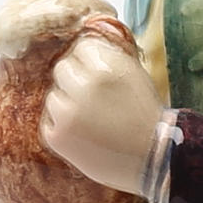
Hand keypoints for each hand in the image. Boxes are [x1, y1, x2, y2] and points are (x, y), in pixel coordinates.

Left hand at [40, 33, 165, 195]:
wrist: (153, 159)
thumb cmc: (146, 116)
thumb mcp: (136, 75)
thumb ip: (110, 57)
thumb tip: (84, 43)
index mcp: (108, 66)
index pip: (80, 48)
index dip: (89, 63)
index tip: (97, 77)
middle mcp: (86, 85)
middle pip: (62, 68)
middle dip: (75, 81)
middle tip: (93, 100)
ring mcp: (69, 112)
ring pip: (54, 96)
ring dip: (67, 105)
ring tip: (92, 121)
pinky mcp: (58, 136)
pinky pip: (49, 121)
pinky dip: (62, 127)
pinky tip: (84, 135)